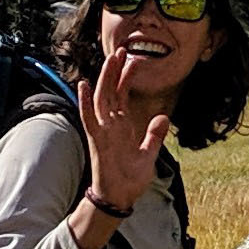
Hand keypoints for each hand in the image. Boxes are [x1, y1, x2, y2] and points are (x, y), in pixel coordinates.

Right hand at [77, 48, 169, 215]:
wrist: (120, 197)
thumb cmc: (130, 178)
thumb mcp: (149, 153)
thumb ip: (155, 135)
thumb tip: (164, 117)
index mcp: (122, 126)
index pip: (123, 96)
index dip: (127, 78)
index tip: (133, 61)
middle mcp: (110, 125)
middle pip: (111, 92)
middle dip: (115, 71)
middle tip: (120, 50)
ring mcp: (102, 131)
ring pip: (101, 99)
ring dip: (104, 79)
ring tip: (109, 60)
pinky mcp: (96, 140)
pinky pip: (89, 118)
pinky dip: (85, 102)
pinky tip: (83, 86)